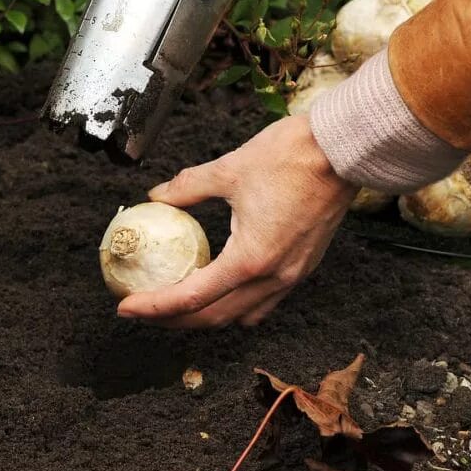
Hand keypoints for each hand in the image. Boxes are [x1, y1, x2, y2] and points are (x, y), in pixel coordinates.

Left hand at [116, 114, 357, 328]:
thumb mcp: (228, 169)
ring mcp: (292, 275)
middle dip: (174, 320)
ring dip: (207, 315)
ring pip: (242, 315)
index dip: (154, 307)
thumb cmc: (293, 156)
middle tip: (144, 309)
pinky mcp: (303, 266)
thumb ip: (188, 188)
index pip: (191, 297)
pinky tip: (220, 284)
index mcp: (251, 258)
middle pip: (215, 318)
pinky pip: (264, 301)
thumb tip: (158, 196)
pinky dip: (235, 302)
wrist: (344, 150)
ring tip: (178, 302)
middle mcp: (273, 277)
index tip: (126, 307)